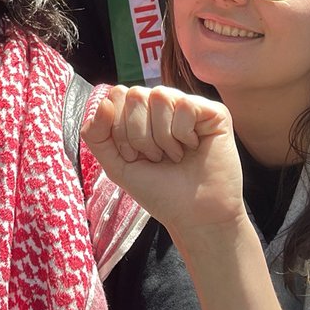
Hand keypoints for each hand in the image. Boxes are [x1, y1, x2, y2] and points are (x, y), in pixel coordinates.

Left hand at [81, 85, 244, 234]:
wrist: (194, 216)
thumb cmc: (159, 191)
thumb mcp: (116, 165)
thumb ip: (96, 135)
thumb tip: (102, 101)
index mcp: (140, 112)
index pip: (117, 95)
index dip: (119, 128)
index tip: (133, 156)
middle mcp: (163, 105)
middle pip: (135, 93)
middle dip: (138, 135)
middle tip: (155, 158)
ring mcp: (188, 105)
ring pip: (159, 96)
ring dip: (162, 137)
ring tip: (174, 156)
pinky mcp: (213, 112)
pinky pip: (185, 105)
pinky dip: (184, 134)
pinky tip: (193, 148)